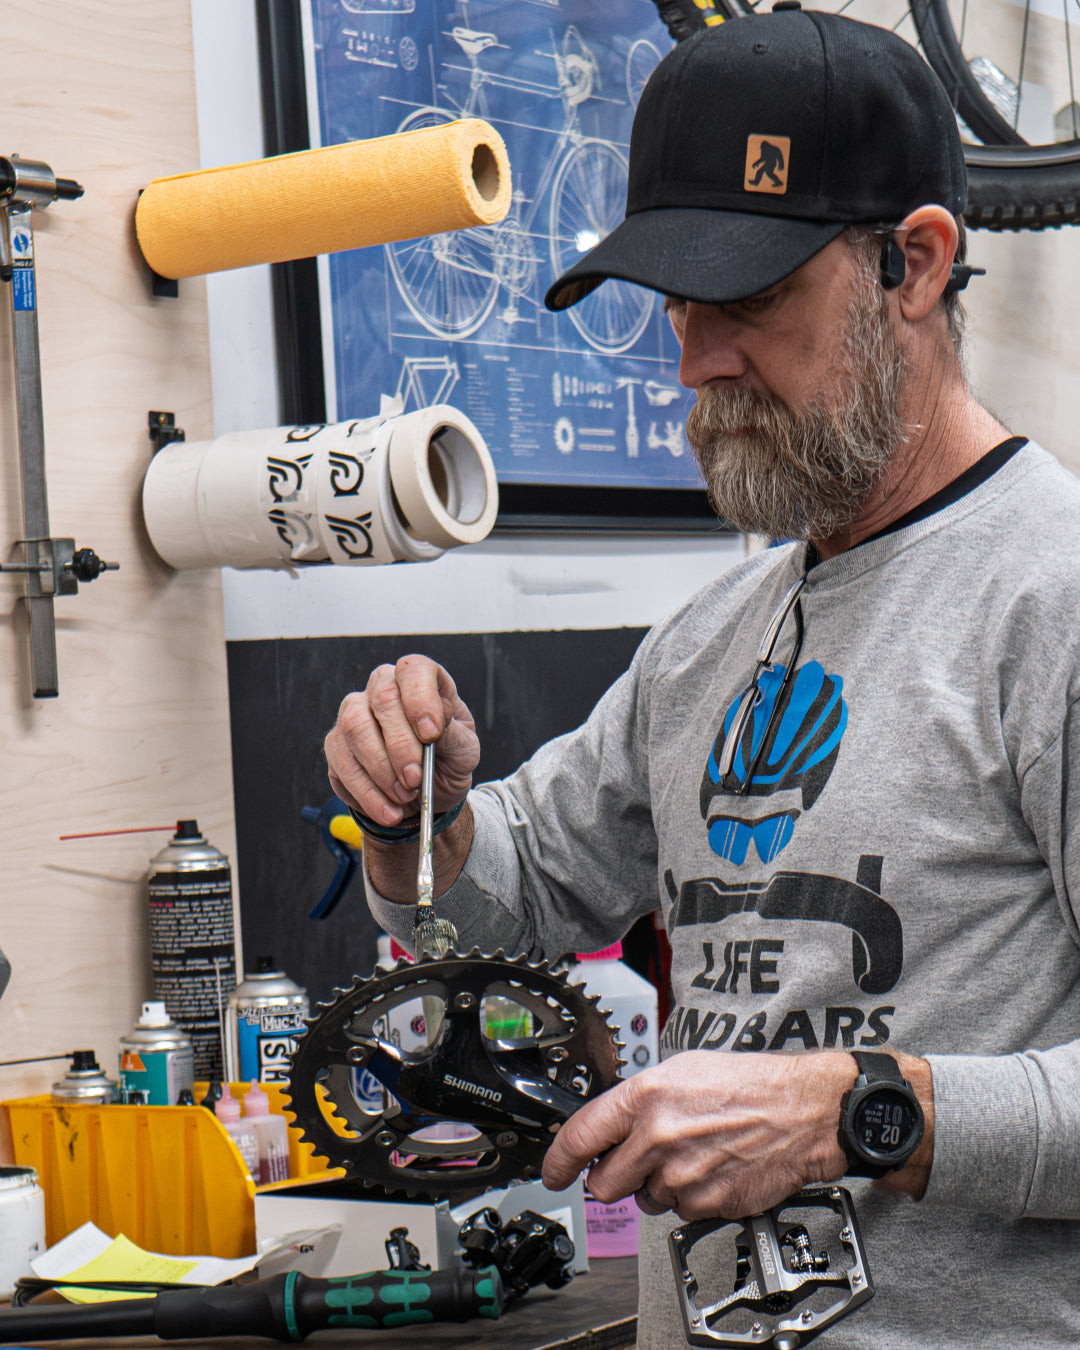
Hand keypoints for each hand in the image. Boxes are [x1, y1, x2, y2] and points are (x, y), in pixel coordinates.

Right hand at [325, 656, 479, 827]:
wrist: (428, 792)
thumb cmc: (448, 759)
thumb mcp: (464, 749)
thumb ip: (451, 735)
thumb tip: (433, 727)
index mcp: (420, 680)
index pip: (413, 670)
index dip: (420, 698)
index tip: (431, 733)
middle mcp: (383, 688)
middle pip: (383, 699)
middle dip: (401, 745)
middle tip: (416, 779)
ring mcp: (354, 713)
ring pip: (355, 729)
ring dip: (382, 771)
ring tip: (405, 797)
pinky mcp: (337, 745)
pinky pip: (343, 764)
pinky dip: (367, 794)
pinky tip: (388, 809)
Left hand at [542, 1050, 855, 1221]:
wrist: (802, 1111)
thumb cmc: (748, 1084)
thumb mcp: (682, 1070)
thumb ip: (639, 1100)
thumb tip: (609, 1125)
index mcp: (645, 1097)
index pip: (579, 1138)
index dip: (557, 1162)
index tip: (552, 1174)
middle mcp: (657, 1138)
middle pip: (604, 1183)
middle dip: (613, 1177)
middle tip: (636, 1161)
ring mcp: (681, 1175)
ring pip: (644, 1199)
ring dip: (657, 1185)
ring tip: (690, 1154)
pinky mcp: (706, 1203)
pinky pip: (680, 1211)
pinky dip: (690, 1197)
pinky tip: (711, 1169)